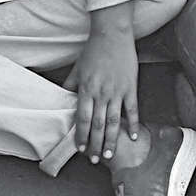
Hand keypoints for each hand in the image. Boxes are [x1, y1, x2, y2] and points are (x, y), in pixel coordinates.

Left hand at [65, 20, 138, 162]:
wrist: (112, 35)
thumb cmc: (93, 50)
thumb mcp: (77, 68)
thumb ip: (70, 85)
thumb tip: (62, 99)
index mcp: (86, 89)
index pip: (82, 118)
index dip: (81, 135)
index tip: (81, 149)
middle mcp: (101, 93)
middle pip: (98, 124)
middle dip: (96, 144)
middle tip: (96, 160)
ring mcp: (117, 92)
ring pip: (114, 121)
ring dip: (112, 140)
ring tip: (110, 154)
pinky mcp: (130, 88)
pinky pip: (132, 109)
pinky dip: (133, 124)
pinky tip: (133, 136)